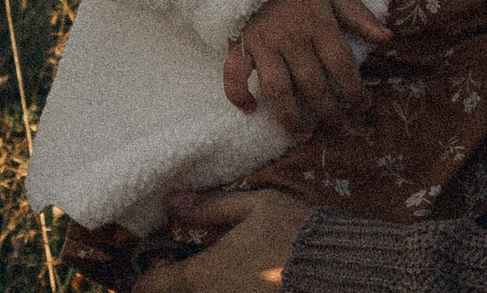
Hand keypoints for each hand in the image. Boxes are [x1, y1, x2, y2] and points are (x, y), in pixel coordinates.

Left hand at [138, 189, 310, 292]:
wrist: (337, 272)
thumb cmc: (294, 234)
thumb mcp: (254, 207)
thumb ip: (210, 207)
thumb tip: (173, 203)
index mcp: (201, 275)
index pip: (150, 287)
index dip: (148, 274)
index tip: (160, 260)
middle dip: (174, 284)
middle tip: (185, 261)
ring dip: (200, 288)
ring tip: (219, 268)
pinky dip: (226, 291)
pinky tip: (242, 277)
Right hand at [222, 0, 390, 140]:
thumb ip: (358, 16)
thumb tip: (388, 38)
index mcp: (319, 25)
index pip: (342, 66)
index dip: (355, 91)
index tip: (363, 107)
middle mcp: (292, 39)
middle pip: (313, 85)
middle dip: (329, 112)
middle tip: (339, 129)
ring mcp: (264, 44)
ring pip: (277, 89)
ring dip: (290, 117)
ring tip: (303, 135)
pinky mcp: (239, 44)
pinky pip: (234, 74)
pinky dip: (237, 94)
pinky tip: (249, 110)